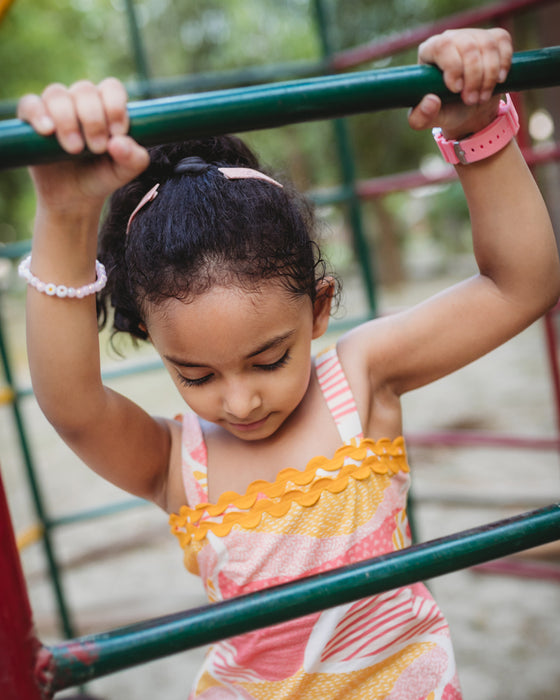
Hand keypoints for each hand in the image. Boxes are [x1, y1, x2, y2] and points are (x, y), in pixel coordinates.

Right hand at [17, 78, 148, 210]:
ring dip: (67, 120)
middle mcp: (80, 101)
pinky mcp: (32, 119)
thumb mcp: (125, 172)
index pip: (112, 88)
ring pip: (57, 94)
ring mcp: (55, 108)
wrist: (74, 197)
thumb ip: (133, 158)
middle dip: (93, 119)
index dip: (114, 106)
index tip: (117, 133)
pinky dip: (38, 114)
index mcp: (107, 107)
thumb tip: (118, 142)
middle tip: (97, 149)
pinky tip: (47, 131)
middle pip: (84, 90)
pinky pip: (29, 104)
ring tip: (74, 149)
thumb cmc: (102, 176)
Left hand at [408, 28, 512, 139]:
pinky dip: (504, 64)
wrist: (470, 110)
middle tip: (472, 100)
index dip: (454, 67)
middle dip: (474, 78)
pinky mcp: (493, 37)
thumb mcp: (430, 120)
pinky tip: (498, 81)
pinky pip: (503, 41)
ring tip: (482, 96)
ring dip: (489, 76)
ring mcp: (473, 35)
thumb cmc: (447, 111)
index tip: (457, 90)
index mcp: (429, 51)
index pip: (443, 46)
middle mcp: (450, 38)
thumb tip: (431, 100)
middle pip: (468, 46)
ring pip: (488, 45)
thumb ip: (421, 118)